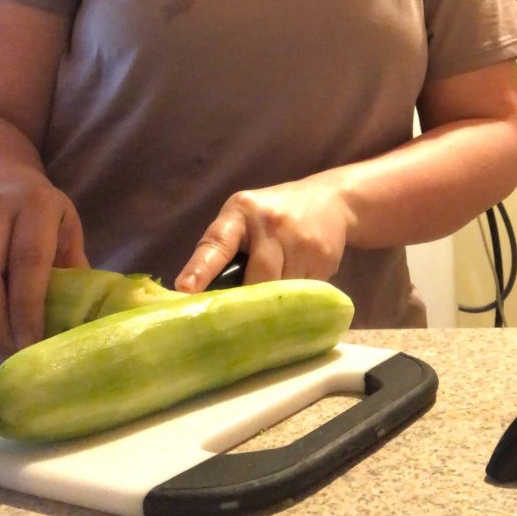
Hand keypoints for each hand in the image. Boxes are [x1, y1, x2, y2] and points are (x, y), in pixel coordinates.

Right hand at [0, 181, 87, 361]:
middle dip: (0, 326)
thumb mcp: (66, 226)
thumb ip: (73, 266)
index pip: (30, 263)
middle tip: (15, 358)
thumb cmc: (43, 209)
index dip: (29, 308)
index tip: (33, 345)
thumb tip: (85, 317)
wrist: (2, 175)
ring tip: (0, 352)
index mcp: (36, 207)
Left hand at [175, 179, 349, 293]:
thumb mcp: (245, 218)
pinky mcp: (323, 257)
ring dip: (277, 299)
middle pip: (255, 279)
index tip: (186, 290)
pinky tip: (301, 276)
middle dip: (251, 298)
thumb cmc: (273, 215)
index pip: (217, 243)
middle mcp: (270, 223)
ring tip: (280, 286)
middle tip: (244, 315)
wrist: (331, 200)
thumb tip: (200, 298)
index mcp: (241, 211)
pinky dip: (298, 296)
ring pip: (281, 292)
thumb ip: (224, 249)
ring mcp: (300, 240)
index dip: (201, 268)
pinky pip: (304, 294)